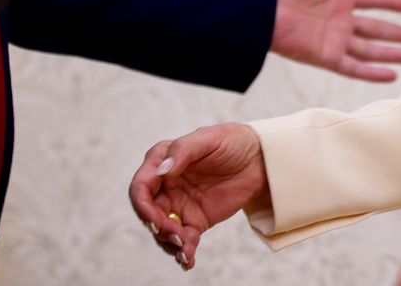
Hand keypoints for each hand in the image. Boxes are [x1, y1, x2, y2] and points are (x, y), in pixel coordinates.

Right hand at [129, 123, 267, 271]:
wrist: (260, 159)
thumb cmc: (231, 141)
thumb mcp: (208, 138)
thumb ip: (182, 151)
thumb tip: (163, 170)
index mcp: (161, 161)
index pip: (141, 186)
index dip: (142, 205)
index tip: (155, 220)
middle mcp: (165, 185)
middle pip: (149, 213)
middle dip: (157, 227)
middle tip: (176, 235)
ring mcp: (178, 204)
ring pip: (163, 230)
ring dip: (169, 242)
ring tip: (185, 249)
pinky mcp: (194, 221)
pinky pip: (184, 239)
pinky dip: (184, 252)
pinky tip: (188, 260)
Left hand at [272, 0, 400, 79]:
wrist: (260, 6)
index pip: (373, 0)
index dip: (391, 3)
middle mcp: (339, 19)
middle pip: (377, 29)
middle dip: (400, 34)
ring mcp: (334, 39)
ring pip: (371, 49)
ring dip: (393, 54)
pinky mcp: (325, 56)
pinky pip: (354, 66)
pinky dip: (373, 72)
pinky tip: (392, 74)